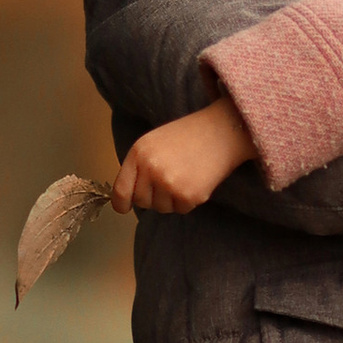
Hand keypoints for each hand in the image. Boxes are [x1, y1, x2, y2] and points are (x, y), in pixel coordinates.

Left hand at [113, 95, 251, 215]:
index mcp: (139, 153)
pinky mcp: (188, 196)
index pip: (121, 190)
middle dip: (154, 197)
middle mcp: (151, 169)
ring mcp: (169, 184)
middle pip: (142, 202)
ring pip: (162, 208)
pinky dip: (188, 200)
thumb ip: (138, 166)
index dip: (121, 203)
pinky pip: (181, 210)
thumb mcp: (153, 142)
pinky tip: (196, 180)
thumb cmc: (187, 136)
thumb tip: (128, 196)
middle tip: (170, 178)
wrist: (222, 132)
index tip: (124, 207)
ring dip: (172, 199)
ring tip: (185, 175)